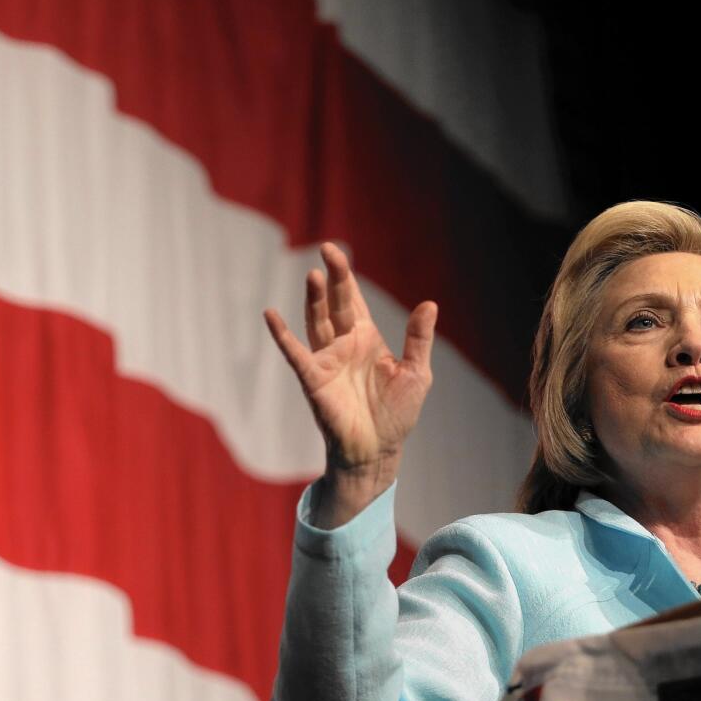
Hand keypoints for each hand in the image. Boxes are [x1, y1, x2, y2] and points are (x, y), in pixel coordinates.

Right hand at [264, 243, 436, 525]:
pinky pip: (295, 353)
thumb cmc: (396, 415)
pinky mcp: (314, 379)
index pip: (353, 300)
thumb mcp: (416, 373)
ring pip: (317, 322)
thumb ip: (419, 339)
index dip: (346, 277)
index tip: (335, 251)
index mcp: (366, 339)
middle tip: (327, 250)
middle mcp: (343, 345)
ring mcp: (326, 361)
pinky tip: (271, 315)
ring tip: (313, 275)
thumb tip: (429, 304)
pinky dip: (282, 335)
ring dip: (314, 300)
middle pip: (335, 304)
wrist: (378, 450)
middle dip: (333, 278)